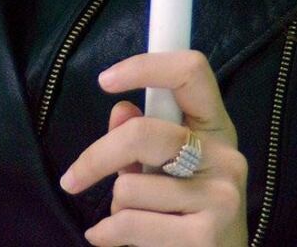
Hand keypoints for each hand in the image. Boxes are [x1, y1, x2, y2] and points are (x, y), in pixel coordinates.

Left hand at [60, 51, 247, 246]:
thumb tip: (120, 110)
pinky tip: (112, 237)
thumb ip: (142, 141)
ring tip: (131, 219)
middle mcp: (225, 156)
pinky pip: (130, 223)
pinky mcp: (206, 237)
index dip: (145, 66)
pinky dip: (110, 233)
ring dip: (116, 207)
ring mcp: (220, 197)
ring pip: (129, 186)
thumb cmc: (187, 215)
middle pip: (142, 133)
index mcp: (216, 127)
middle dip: (97, 158)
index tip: (104, 80)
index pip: (191, 71)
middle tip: (71, 179)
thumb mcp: (168, 170)